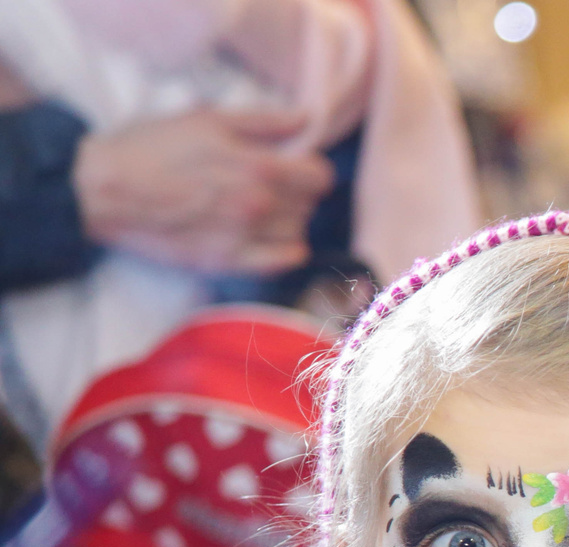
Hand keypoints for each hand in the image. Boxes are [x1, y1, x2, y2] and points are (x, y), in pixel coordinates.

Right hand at [72, 107, 334, 274]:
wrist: (103, 189)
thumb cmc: (150, 147)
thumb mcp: (207, 119)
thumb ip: (263, 121)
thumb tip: (306, 119)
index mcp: (257, 165)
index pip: (320, 176)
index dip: (310, 168)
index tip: (294, 166)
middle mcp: (258, 204)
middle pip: (310, 205)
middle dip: (297, 193)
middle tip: (270, 186)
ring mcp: (245, 236)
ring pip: (299, 232)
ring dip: (289, 220)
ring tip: (261, 210)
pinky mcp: (228, 261)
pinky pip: (284, 261)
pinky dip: (287, 251)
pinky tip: (271, 238)